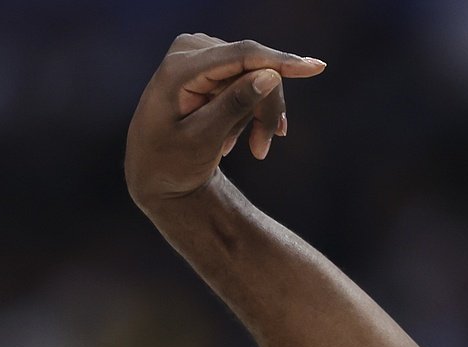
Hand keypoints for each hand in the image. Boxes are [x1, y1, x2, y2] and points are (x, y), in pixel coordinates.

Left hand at [125, 34, 325, 208]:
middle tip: (263, 148)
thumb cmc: (170, 163)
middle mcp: (189, 51)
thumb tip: (271, 74)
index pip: (240, 55)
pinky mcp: (209, 65)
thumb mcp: (201, 140)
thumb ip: (233, 106)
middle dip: (264, 107)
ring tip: (245, 148)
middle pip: (252, 67)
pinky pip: (246, 80)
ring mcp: (199, 55)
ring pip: (254, 75)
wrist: (151, 173)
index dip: (279, 61)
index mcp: (179, 69)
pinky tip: (232, 139)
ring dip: (256, 114)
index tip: (315, 68)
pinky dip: (247, 110)